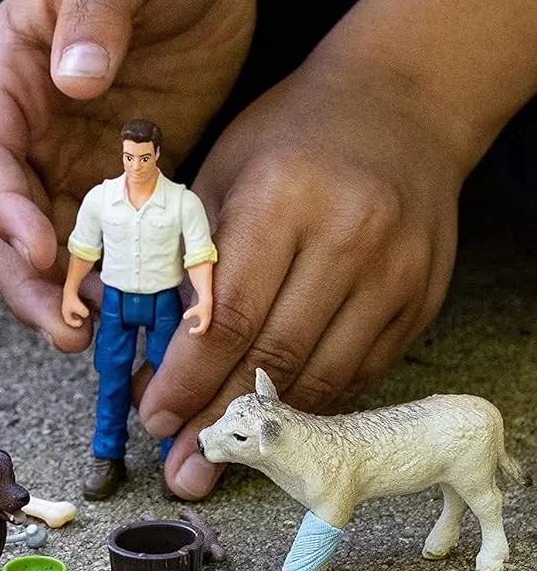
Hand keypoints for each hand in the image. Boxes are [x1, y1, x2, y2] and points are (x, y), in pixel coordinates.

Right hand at [0, 0, 253, 347]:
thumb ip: (96, 13)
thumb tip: (75, 76)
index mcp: (2, 75)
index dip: (4, 206)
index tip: (38, 249)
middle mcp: (22, 125)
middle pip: (6, 216)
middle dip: (29, 277)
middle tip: (64, 331)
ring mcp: (65, 154)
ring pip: (51, 240)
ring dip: (70, 292)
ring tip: (98, 343)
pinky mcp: (113, 173)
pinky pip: (108, 235)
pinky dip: (121, 275)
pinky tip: (146, 310)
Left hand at [139, 44, 462, 496]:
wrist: (402, 103)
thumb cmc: (290, 136)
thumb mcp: (221, 173)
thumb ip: (187, 260)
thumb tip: (147, 353)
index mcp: (282, 200)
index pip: (227, 314)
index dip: (188, 378)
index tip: (155, 418)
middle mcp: (347, 238)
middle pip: (275, 354)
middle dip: (222, 420)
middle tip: (185, 467)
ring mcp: (395, 271)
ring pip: (325, 373)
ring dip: (271, 427)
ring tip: (226, 461)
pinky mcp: (423, 295)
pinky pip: (363, 367)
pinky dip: (316, 399)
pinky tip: (280, 421)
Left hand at [181, 298, 211, 335]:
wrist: (206, 303)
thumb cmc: (199, 307)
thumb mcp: (194, 310)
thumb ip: (189, 313)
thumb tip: (184, 317)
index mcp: (205, 321)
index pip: (201, 330)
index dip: (195, 331)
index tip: (190, 330)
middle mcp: (207, 323)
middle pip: (202, 331)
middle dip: (196, 332)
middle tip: (190, 330)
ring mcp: (207, 322)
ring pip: (203, 330)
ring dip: (197, 332)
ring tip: (191, 329)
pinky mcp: (206, 321)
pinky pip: (203, 328)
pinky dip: (199, 330)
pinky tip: (194, 327)